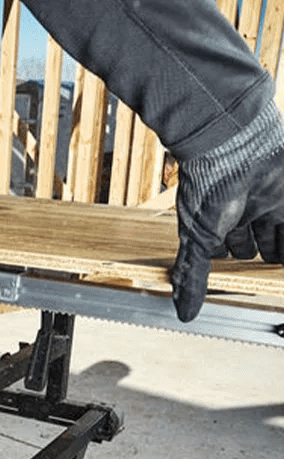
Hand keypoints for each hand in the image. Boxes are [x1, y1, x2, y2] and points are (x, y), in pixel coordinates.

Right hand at [170, 147, 283, 321]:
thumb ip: (193, 275)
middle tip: (275, 259)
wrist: (231, 144)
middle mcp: (250, 210)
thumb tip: (184, 314)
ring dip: (283, 242)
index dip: (243, 259)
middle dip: (271, 252)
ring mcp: (275, 198)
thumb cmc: (206, 186)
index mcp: (224, 221)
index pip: (236, 248)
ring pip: (283, 229)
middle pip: (266, 240)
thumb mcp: (198, 239)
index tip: (249, 271)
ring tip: (283, 253)